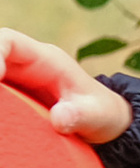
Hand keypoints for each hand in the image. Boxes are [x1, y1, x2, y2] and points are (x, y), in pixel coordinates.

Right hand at [1, 32, 132, 143]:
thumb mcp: (98, 116)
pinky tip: (2, 126)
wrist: (102, 123)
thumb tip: (60, 119)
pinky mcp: (9, 96)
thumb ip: (81, 116)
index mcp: (45, 59)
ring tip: (0, 116)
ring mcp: (13, 79)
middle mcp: (23, 64)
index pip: (9, 41)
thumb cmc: (102, 113)